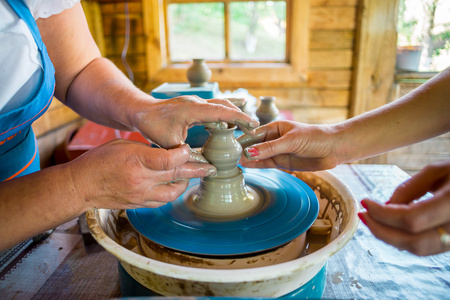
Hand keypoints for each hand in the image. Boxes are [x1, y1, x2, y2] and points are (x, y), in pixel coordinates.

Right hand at [68, 140, 216, 209]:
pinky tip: (175, 185)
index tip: (189, 149)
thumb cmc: (100, 160)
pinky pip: (162, 201)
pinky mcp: (138, 204)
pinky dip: (171, 193)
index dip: (185, 154)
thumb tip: (168, 153)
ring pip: (173, 192)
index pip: (170, 160)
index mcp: (137, 160)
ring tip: (192, 175)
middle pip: (176, 175)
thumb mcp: (123, 145)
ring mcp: (140, 195)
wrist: (81, 185)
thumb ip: (148, 150)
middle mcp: (141, 180)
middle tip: (211, 168)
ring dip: (185, 183)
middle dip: (197, 170)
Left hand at [131, 96, 258, 147]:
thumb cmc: (153, 126)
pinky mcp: (194, 104)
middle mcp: (197, 102)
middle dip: (241, 117)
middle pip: (225, 106)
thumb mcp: (169, 144)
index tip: (253, 126)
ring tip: (248, 125)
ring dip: (235, 113)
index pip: (222, 112)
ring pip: (221, 104)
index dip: (239, 119)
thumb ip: (187, 155)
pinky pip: (214, 106)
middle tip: (254, 129)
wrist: (141, 112)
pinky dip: (225, 112)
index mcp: (193, 108)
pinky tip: (233, 118)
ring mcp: (196, 101)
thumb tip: (206, 167)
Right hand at [237, 120, 338, 170]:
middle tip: (226, 158)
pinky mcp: (282, 162)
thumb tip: (249, 153)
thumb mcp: (290, 141)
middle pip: (253, 145)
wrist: (333, 149)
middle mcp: (273, 139)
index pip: (253, 134)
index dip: (241, 140)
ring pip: (258, 156)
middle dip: (241, 150)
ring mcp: (277, 151)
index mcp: (274, 127)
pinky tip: (245, 166)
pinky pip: (265, 164)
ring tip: (232, 163)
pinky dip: (255, 165)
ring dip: (247, 159)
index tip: (229, 147)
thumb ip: (270, 148)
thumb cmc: (314, 138)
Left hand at [359, 160, 449, 255]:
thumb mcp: (440, 170)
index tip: (364, 202)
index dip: (383, 214)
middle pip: (413, 243)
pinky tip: (389, 226)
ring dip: (390, 238)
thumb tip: (384, 206)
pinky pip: (426, 248)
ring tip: (372, 220)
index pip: (411, 219)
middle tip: (362, 216)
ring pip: (419, 250)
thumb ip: (411, 188)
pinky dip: (404, 239)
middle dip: (381, 231)